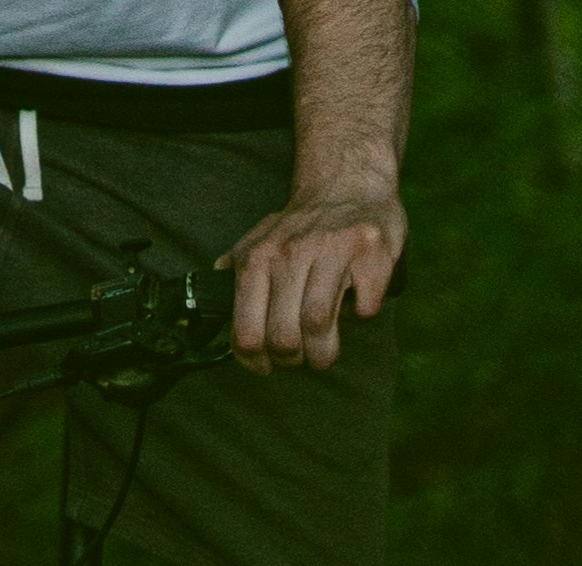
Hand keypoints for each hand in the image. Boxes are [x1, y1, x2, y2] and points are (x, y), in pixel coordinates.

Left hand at [221, 189, 404, 373]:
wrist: (349, 183)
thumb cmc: (305, 227)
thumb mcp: (260, 241)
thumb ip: (236, 270)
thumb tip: (212, 301)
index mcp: (258, 259)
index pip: (247, 331)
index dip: (255, 361)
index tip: (266, 366)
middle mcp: (290, 253)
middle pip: (284, 336)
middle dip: (293, 360)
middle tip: (301, 358)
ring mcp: (331, 250)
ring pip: (319, 326)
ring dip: (324, 352)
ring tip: (324, 352)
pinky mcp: (369, 252)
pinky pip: (362, 308)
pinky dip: (359, 317)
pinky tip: (354, 306)